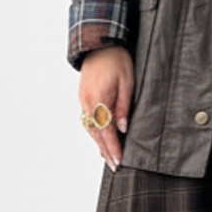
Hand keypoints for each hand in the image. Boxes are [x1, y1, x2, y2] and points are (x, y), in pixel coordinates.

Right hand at [79, 46, 133, 171]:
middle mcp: (88, 103)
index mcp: (99, 100)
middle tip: (115, 167)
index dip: (113, 148)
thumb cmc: (116, 60)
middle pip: (97, 134)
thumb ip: (123, 106)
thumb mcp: (127, 81)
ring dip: (100, 144)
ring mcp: (84, 101)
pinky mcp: (83, 98)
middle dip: (106, 152)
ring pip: (91, 129)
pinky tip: (101, 138)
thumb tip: (123, 128)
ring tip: (109, 158)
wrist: (99, 44)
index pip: (107, 131)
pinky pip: (89, 120)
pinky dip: (95, 132)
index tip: (119, 161)